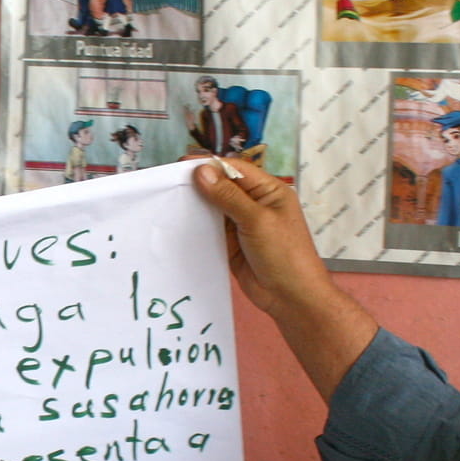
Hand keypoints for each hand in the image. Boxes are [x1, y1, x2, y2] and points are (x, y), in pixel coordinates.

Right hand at [191, 157, 376, 400]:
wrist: (291, 297)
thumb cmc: (284, 253)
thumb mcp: (257, 220)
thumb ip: (228, 196)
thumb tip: (201, 171)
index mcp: (268, 191)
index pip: (236, 170)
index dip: (210, 165)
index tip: (182, 163)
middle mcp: (254, 204)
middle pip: (223, 186)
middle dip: (199, 183)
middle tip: (169, 182)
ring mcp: (241, 225)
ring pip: (214, 208)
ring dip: (195, 204)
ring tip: (168, 199)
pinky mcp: (230, 244)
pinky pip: (210, 229)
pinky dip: (197, 225)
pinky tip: (178, 221)